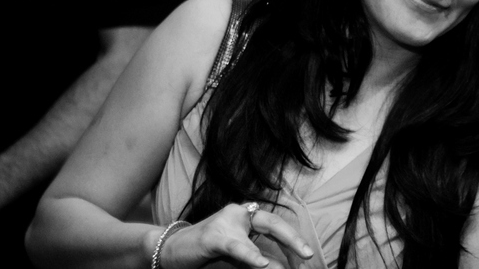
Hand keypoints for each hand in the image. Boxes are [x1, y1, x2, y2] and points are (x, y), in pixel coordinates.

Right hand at [160, 203, 313, 268]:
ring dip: (277, 252)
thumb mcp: (237, 257)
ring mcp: (225, 223)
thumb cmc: (206, 253)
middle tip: (308, 254)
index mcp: (244, 218)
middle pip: (272, 222)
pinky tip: (262, 263)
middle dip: (292, 239)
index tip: (307, 256)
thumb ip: (257, 259)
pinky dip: (250, 255)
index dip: (293, 239)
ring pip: (257, 233)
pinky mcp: (212, 237)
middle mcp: (237, 214)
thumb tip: (281, 267)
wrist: (170, 250)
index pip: (275, 225)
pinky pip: (236, 246)